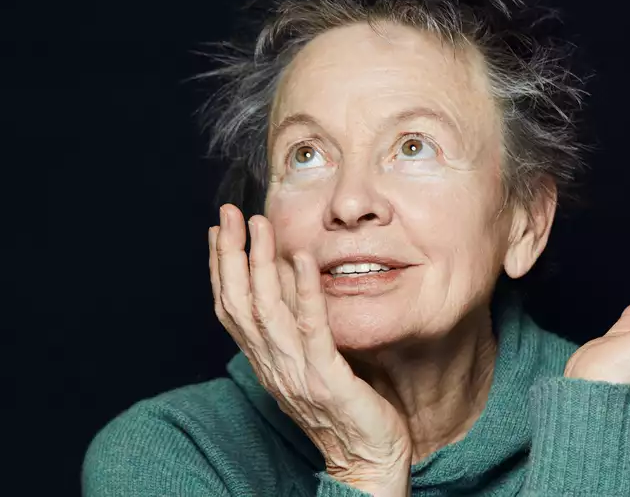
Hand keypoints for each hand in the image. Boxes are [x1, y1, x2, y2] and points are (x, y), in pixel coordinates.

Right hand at [208, 204, 411, 495]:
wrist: (367, 460)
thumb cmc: (345, 410)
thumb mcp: (310, 363)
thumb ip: (296, 327)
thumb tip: (286, 278)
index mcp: (266, 363)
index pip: (231, 310)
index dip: (221, 268)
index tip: (218, 231)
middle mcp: (272, 366)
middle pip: (238, 304)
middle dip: (230, 255)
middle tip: (229, 214)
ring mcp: (296, 373)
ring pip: (266, 311)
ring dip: (259, 264)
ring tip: (260, 225)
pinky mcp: (327, 378)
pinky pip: (311, 329)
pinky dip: (303, 292)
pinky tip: (302, 260)